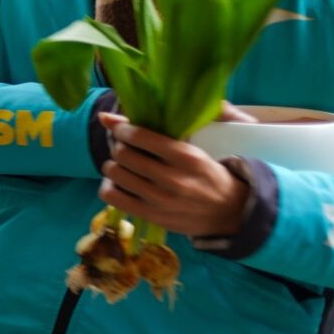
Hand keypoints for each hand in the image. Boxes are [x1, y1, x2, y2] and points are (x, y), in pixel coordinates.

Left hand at [99, 112, 248, 238]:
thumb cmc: (206, 174)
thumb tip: (104, 117)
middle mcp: (172, 178)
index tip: (124, 131)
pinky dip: (109, 187)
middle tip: (125, 149)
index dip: (123, 130)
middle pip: (122, 154)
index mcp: (186, 156)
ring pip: (114, 173)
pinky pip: (111, 196)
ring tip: (124, 167)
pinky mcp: (150, 216)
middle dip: (119, 147)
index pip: (138, 136)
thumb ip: (153, 132)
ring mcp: (160, 200)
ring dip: (114, 166)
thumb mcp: (191, 149)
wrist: (228, 211)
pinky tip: (120, 184)